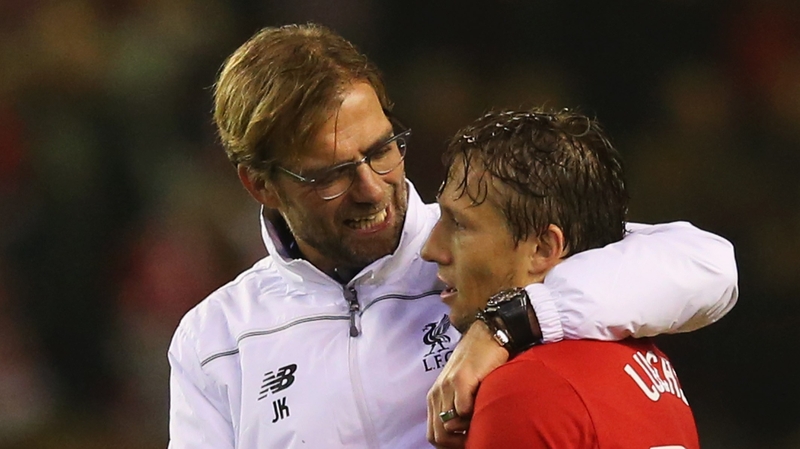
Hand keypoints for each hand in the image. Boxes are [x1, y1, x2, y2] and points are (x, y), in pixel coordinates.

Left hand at [426, 320, 508, 446]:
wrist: (489, 335)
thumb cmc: (480, 364)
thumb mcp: (464, 389)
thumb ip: (458, 408)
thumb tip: (460, 432)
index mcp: (435, 397)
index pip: (433, 435)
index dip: (449, 445)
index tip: (467, 442)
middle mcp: (437, 392)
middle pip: (437, 436)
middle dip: (456, 444)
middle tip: (474, 439)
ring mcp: (447, 386)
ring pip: (448, 426)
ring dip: (466, 431)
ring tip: (480, 423)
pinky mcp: (461, 380)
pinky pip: (463, 411)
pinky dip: (474, 416)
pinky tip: (484, 407)